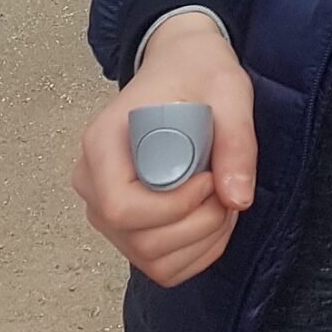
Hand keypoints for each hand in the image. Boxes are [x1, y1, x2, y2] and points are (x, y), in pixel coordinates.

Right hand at [73, 14, 255, 288]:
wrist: (183, 65)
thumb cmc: (197, 72)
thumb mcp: (227, 89)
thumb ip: (237, 140)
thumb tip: (238, 198)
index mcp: (103, 143)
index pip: (120, 207)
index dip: (172, 207)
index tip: (208, 178)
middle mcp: (94, 183)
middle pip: (139, 240)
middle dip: (198, 225)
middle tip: (226, 186)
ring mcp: (107, 211)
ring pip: (151, 259)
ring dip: (203, 240)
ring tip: (225, 197)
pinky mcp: (128, 227)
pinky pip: (161, 265)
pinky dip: (199, 251)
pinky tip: (215, 214)